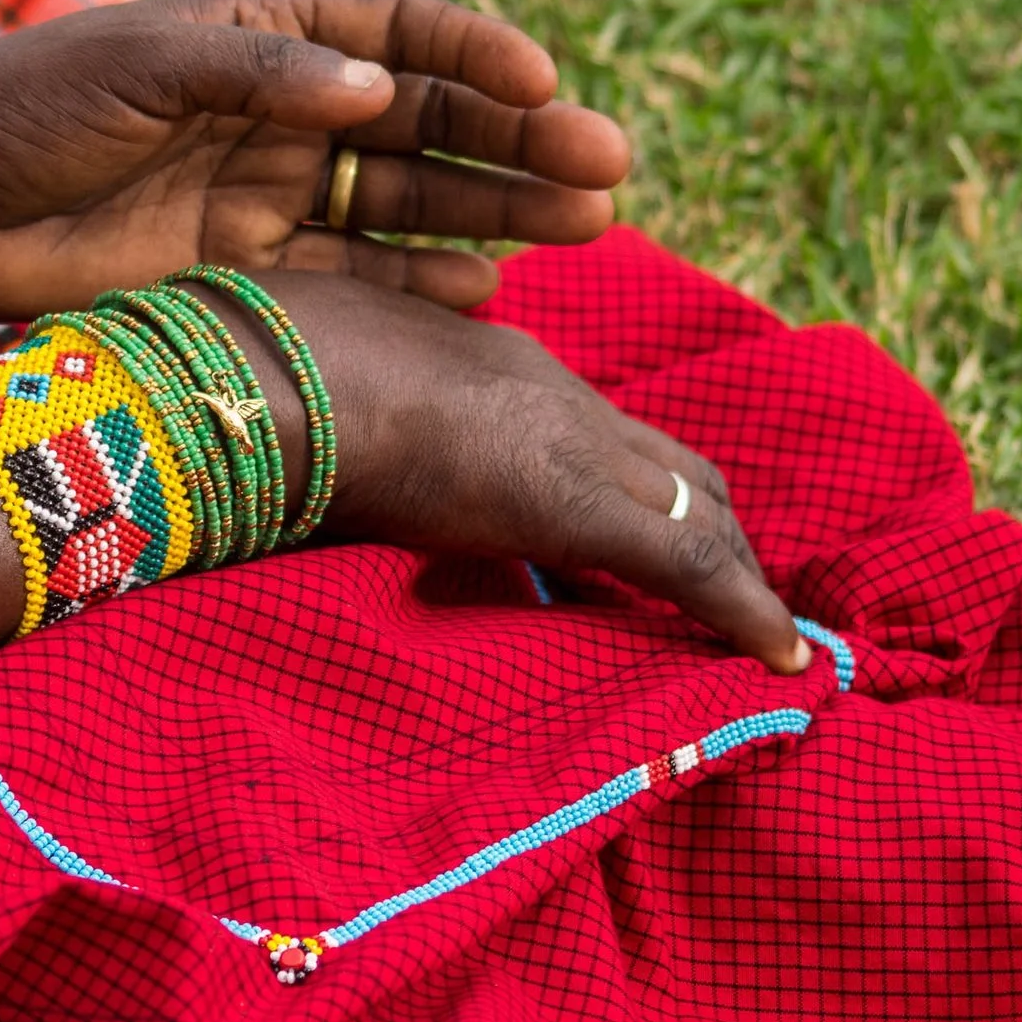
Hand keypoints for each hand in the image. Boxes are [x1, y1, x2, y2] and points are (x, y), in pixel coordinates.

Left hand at [0, 0, 630, 318]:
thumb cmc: (19, 113)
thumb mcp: (133, 67)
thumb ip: (254, 73)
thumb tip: (376, 90)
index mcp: (261, 35)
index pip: (398, 33)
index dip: (476, 56)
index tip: (545, 81)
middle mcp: (282, 112)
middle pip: (428, 122)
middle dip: (519, 142)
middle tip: (605, 168)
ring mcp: (270, 195)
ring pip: (411, 202)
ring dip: (496, 211)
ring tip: (585, 223)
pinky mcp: (249, 274)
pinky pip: (358, 277)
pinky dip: (421, 285)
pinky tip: (486, 294)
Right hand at [214, 273, 808, 672]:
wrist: (242, 374)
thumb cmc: (240, 388)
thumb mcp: (306, 416)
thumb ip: (343, 447)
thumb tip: (315, 492)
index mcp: (476, 365)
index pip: (595, 429)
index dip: (640, 485)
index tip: (656, 539)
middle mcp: (540, 387)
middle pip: (670, 458)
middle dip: (713, 523)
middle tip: (738, 598)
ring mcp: (562, 432)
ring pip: (695, 498)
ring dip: (734, 567)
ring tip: (764, 637)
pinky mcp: (574, 497)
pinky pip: (685, 558)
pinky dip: (741, 608)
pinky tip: (782, 657)